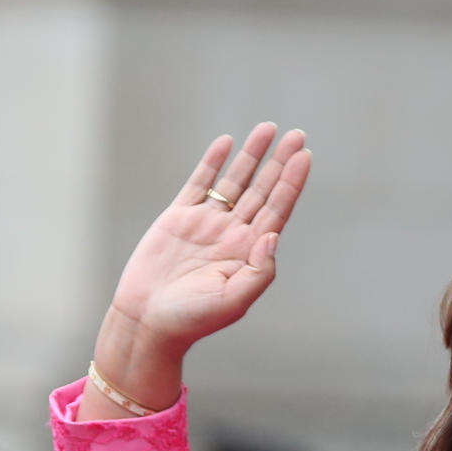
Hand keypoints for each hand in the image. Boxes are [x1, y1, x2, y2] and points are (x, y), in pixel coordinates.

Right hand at [86, 124, 311, 415]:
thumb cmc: (192, 319)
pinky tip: (226, 143)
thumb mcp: (234, 301)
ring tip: (268, 129)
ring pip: (234, 181)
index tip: (304, 155)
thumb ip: (260, 271)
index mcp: (249, 252)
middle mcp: (232, 234)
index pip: (277, 209)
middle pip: (262, 189)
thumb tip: (273, 234)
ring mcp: (206, 223)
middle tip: (296, 134)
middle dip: (279, 162)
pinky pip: (200, 183)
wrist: (147, 321)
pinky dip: (213, 162)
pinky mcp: (179, 217)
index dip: (291, 182)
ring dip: (251, 155)